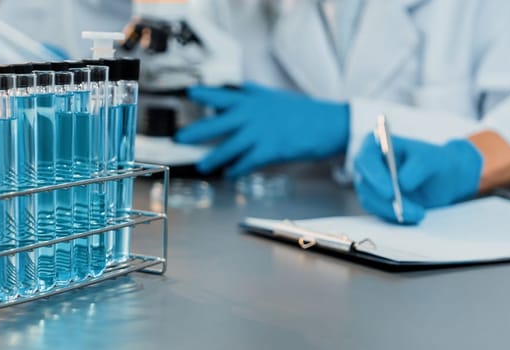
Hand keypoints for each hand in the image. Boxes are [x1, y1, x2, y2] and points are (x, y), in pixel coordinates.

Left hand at [175, 82, 348, 177]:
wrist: (330, 124)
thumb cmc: (302, 112)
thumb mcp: (274, 96)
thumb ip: (253, 92)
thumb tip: (236, 87)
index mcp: (253, 100)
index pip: (223, 95)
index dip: (204, 93)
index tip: (188, 93)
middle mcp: (253, 115)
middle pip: (217, 123)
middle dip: (196, 131)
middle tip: (179, 138)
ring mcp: (261, 132)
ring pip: (230, 147)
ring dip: (214, 158)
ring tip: (202, 166)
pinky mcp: (271, 150)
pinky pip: (248, 162)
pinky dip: (237, 169)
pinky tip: (230, 174)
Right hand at [353, 134, 482, 223]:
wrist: (441, 179)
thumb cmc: (433, 162)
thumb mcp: (430, 159)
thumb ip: (417, 167)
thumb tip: (402, 184)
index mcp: (375, 145)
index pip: (366, 160)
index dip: (375, 176)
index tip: (390, 192)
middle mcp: (367, 165)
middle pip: (364, 184)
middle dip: (383, 199)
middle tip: (404, 210)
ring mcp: (368, 184)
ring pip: (371, 201)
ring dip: (393, 210)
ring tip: (419, 213)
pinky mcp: (375, 201)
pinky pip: (379, 212)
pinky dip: (395, 216)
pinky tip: (414, 215)